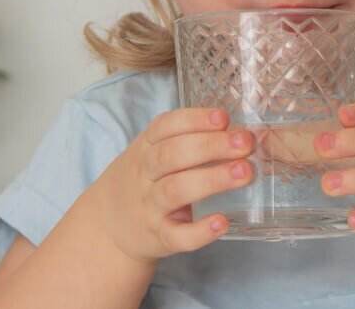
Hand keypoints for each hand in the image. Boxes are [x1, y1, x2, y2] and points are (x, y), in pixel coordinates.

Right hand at [84, 107, 254, 264]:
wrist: (109, 223)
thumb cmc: (146, 179)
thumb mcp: (153, 151)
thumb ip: (188, 139)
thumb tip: (239, 131)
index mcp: (147, 146)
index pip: (166, 126)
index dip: (195, 120)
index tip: (223, 117)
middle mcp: (146, 173)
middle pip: (173, 155)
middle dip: (211, 146)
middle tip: (245, 143)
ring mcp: (151, 206)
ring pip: (176, 191)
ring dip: (212, 180)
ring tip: (244, 173)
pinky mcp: (159, 237)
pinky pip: (177, 236)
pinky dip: (200, 232)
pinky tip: (222, 222)